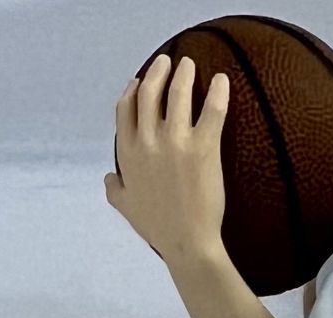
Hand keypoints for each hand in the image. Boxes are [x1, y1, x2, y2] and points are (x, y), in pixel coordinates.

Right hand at [104, 54, 229, 264]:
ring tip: (190, 64)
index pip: (125, 108)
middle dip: (158, 72)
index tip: (139, 81)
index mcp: (128, 152)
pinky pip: (212, 111)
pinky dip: (218, 92)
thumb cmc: (158, 227)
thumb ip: (114, 187)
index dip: (133, 90)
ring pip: (177, 95)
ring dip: (183, 74)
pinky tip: (223, 81)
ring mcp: (175, 141)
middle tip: (169, 62)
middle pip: (150, 93)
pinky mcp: (203, 148)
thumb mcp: (125, 206)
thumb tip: (108, 177)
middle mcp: (148, 140)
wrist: (187, 241)